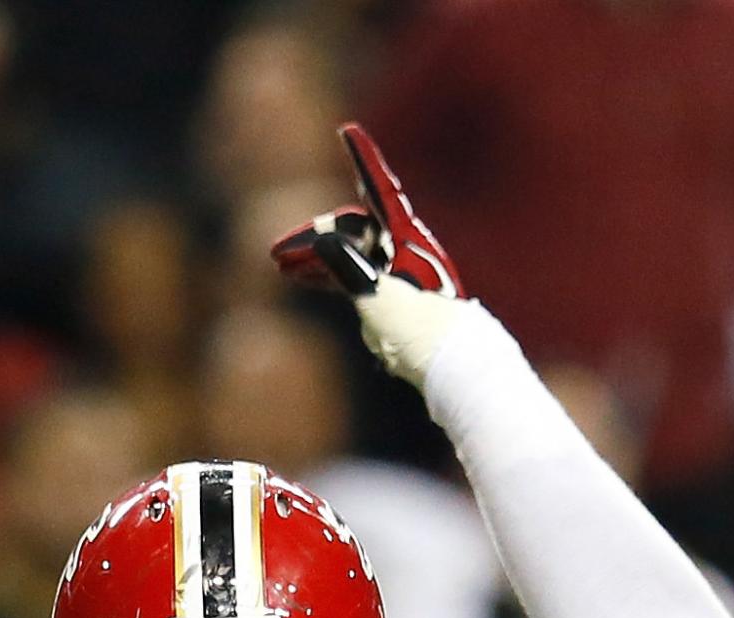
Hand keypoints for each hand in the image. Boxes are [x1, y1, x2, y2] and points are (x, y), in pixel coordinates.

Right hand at [270, 124, 468, 384]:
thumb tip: (324, 240)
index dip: (363, 159)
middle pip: (354, 227)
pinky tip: (307, 280)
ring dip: (317, 257)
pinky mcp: (395, 297)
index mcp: (407, 240)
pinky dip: (331, 275)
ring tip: (283, 268)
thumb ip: (350, 270)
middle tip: (278, 253)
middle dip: (315, 236)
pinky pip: (355, 275)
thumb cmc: (425, 336)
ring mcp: (400, 272)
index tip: (348, 131)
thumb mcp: (381, 301)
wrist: (456, 369)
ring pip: (351, 253)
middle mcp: (404, 249)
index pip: (379, 190)